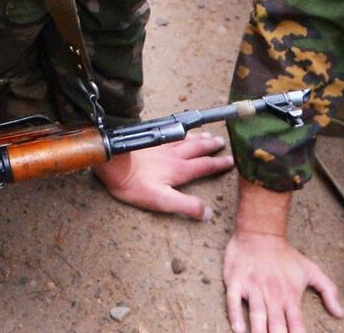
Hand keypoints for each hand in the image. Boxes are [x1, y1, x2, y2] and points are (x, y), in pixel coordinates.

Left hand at [91, 133, 231, 218]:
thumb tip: (208, 213)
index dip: (218, 164)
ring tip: (207, 134)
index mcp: (179, 170)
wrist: (113, 164)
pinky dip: (179, 131)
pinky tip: (177, 130)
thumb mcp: (162, 201)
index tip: (230, 161)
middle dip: (211, 146)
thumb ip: (186, 206)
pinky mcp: (149, 142)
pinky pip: (170, 133)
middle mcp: (173, 156)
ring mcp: (161, 147)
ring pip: (185, 140)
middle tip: (222, 142)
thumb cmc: (134, 184)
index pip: (205, 166)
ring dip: (198, 137)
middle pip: (197, 148)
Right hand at [223, 230, 343, 332]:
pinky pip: (233, 302)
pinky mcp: (235, 282)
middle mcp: (273, 295)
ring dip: (258, 331)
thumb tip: (340, 314)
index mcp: (290, 296)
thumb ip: (328, 292)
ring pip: (256, 315)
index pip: (297, 325)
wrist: (260, 233)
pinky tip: (238, 329)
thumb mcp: (311, 270)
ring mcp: (253, 288)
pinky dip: (235, 316)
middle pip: (276, 325)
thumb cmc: (286, 255)